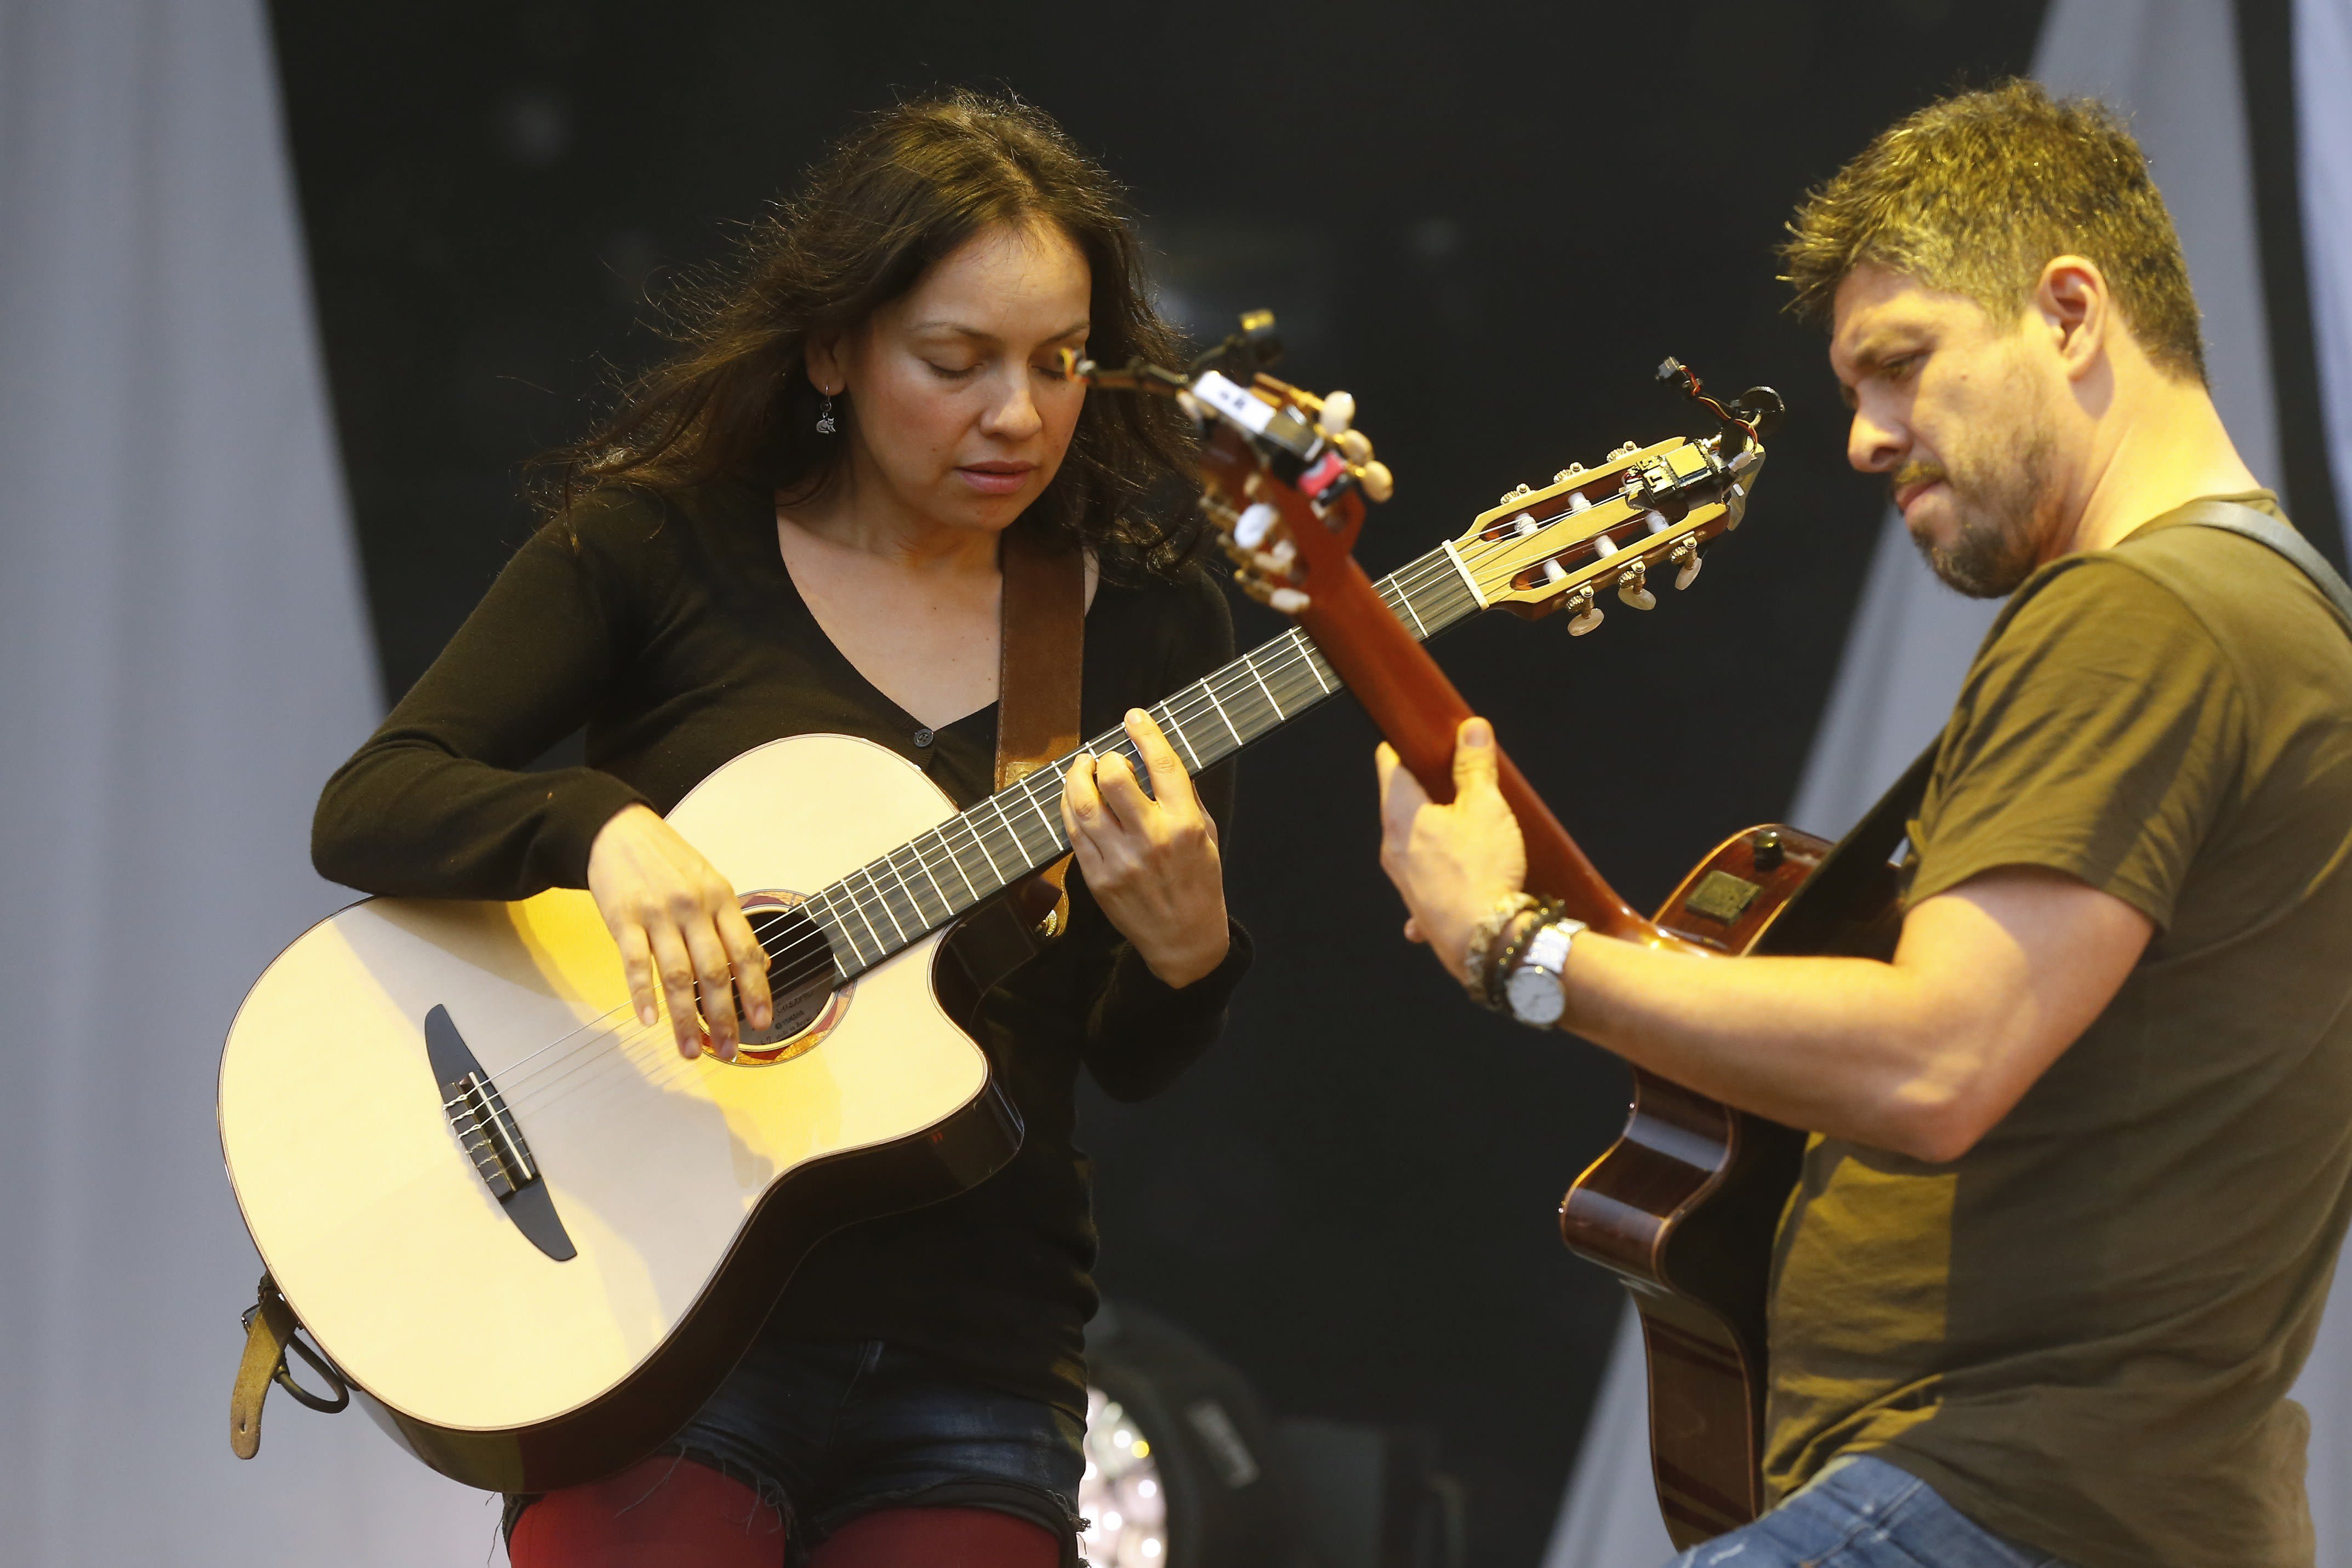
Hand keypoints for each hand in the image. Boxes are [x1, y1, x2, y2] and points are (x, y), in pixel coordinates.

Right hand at [586, 803, 772, 1060]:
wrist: (617, 830)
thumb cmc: (667, 860)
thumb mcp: (711, 882)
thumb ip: (732, 924)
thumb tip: (760, 963)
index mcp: (721, 898)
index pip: (745, 951)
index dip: (757, 990)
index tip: (763, 1021)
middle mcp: (693, 907)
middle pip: (714, 971)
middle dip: (723, 1016)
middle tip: (728, 1050)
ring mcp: (658, 914)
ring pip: (677, 975)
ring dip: (684, 1019)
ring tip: (689, 1049)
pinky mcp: (623, 919)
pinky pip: (636, 963)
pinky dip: (643, 995)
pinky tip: (650, 1020)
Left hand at [1061, 709, 1230, 987]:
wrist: (1184, 940)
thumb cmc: (1199, 883)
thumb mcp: (1207, 835)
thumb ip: (1184, 798)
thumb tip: (1156, 760)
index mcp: (1185, 825)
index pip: (1162, 766)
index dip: (1145, 734)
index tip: (1134, 717)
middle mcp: (1151, 839)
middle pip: (1114, 778)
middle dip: (1106, 758)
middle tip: (1107, 758)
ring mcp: (1120, 859)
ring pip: (1084, 803)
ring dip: (1078, 777)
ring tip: (1083, 767)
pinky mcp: (1097, 877)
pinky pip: (1074, 832)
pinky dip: (1070, 807)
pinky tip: (1076, 797)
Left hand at [1376, 718, 1526, 984]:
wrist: (1485, 941)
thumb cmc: (1483, 871)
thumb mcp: (1486, 807)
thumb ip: (1475, 766)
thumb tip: (1471, 729)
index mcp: (1401, 815)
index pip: (1390, 766)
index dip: (1402, 747)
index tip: (1414, 738)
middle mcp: (1393, 848)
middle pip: (1400, 805)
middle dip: (1422, 789)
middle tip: (1449, 776)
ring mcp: (1403, 881)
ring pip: (1412, 844)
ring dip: (1432, 832)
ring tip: (1463, 825)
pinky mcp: (1419, 908)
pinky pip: (1426, 884)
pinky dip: (1441, 876)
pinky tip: (1459, 878)